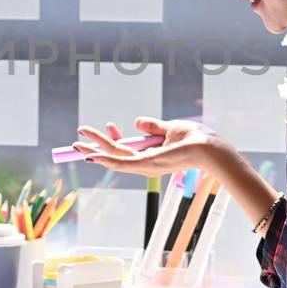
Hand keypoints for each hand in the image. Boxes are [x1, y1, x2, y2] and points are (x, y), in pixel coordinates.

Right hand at [72, 116, 240, 179]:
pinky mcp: (147, 164)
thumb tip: (138, 122)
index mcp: (150, 156)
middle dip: (96, 146)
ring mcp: (145, 166)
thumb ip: (154, 126)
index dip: (113, 138)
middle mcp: (145, 164)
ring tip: (77, 144)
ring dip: (94, 151)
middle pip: (114, 155)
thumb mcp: (171, 128)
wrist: (209, 147)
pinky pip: (121, 161)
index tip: (109, 123)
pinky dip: (105, 158)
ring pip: (113, 158)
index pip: (125, 150)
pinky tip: (93, 155)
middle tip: (78, 138)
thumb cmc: (196, 139)